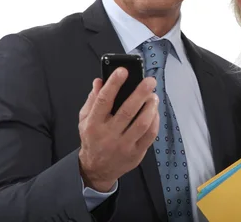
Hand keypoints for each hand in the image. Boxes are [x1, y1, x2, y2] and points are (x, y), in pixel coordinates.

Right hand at [78, 68, 158, 191]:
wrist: (97, 170)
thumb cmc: (93, 139)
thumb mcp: (85, 120)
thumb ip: (92, 100)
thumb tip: (99, 80)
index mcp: (93, 124)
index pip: (103, 101)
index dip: (113, 84)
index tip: (123, 71)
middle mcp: (108, 135)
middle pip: (127, 112)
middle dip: (140, 93)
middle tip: (149, 81)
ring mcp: (123, 146)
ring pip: (141, 124)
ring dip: (150, 107)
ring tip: (153, 96)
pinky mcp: (136, 153)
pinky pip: (150, 135)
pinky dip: (155, 121)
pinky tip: (155, 112)